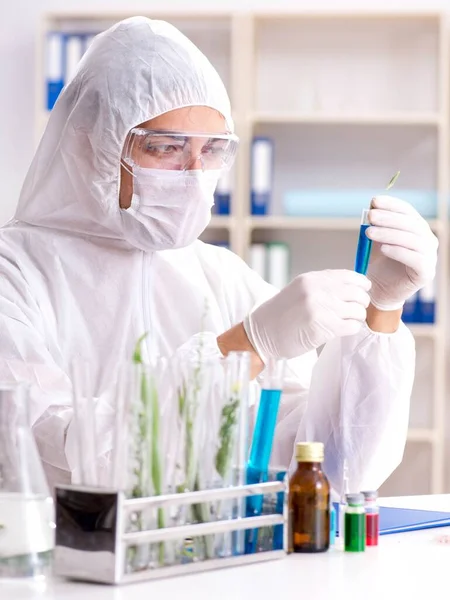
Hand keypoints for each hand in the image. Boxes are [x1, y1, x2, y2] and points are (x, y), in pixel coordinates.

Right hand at [243, 269, 370, 360]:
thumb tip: (353, 287)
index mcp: (312, 279)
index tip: (362, 292)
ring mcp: (321, 308)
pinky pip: (352, 326)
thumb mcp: (300, 290)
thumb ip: (323, 286)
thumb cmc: (281, 315)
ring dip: (356, 317)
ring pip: (358, 311)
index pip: (350, 276)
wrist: (262, 334)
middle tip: (354, 311)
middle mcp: (317, 290)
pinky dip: (351, 329)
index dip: (361, 285)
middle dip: (360, 303)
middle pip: (358, 293)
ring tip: (346, 321)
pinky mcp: (323, 327)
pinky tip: (341, 330)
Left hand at [366, 195, 437, 309]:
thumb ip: (376, 223)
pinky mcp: (426, 273)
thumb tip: (373, 203)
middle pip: (411, 224)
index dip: (392, 204)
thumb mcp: (376, 239)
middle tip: (370, 216)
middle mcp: (427, 241)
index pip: (408, 211)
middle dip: (389, 218)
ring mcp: (430, 257)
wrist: (380, 290)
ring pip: (413, 240)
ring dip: (389, 233)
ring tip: (369, 233)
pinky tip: (384, 249)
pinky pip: (416, 259)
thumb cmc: (379, 263)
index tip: (374, 201)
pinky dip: (399, 252)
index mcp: (417, 229)